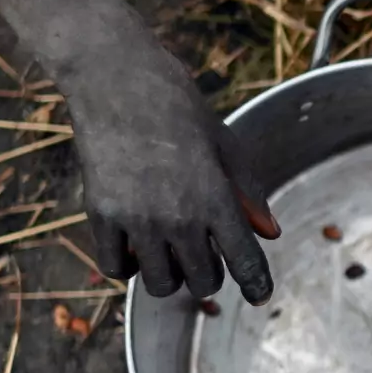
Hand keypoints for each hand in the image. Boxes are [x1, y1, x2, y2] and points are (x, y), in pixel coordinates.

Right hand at [69, 44, 279, 300]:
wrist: (115, 77)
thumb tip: (270, 233)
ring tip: (167, 253)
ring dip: (169, 275)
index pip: (245, 262)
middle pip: (203, 282)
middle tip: (203, 257)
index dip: (257, 284)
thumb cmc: (177, 105)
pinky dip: (127, 266)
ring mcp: (138, 219)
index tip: (260, 295)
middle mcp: (179, 217)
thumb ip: (248, 192)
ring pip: (160, 284)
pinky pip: (115, 269)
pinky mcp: (101, 216)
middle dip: (209, 276)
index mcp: (216, 198)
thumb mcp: (225, 144)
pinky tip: (134, 248)